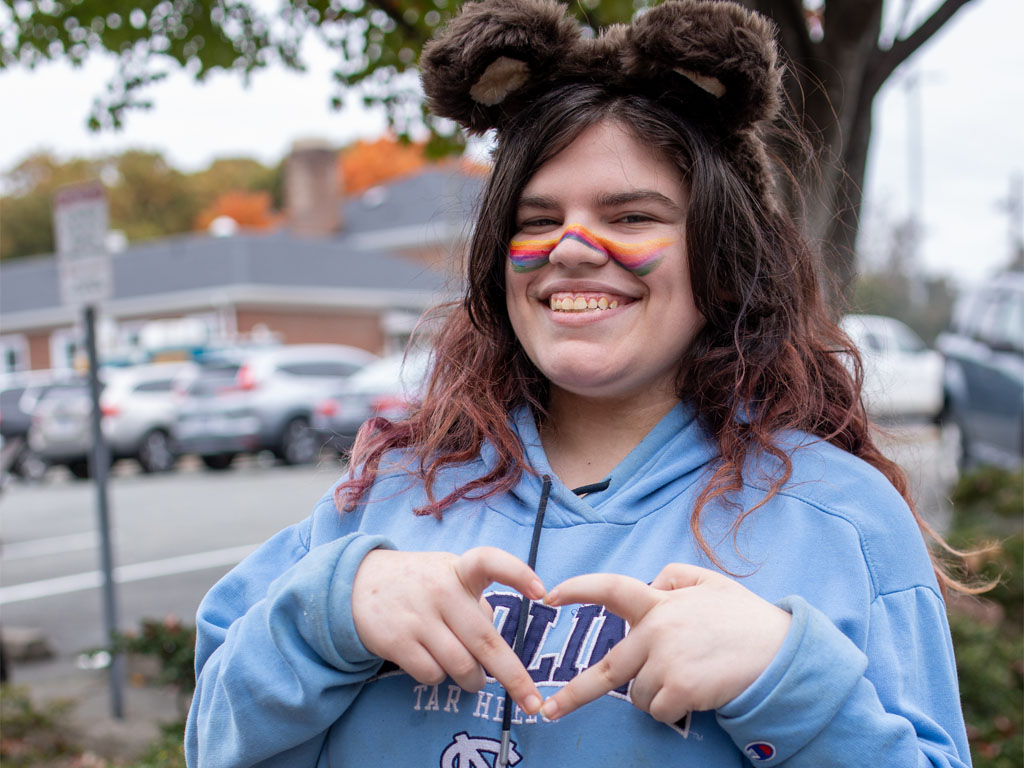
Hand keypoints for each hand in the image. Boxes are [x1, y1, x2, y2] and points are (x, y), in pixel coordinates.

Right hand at [352, 546, 545, 714]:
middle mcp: (440, 590)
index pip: (490, 561)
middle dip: (513, 677)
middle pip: (485, 641)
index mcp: (459, 569)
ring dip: (473, 680)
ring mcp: (418, 616)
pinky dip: (439, 677)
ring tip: (472, 676)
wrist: (356, 583)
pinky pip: (432, 675)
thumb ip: (474, 600)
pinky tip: (433, 662)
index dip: (518, 574)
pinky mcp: (396, 640)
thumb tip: (495, 644)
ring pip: (461, 666)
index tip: (542, 592)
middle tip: (532, 702)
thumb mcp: (447, 574)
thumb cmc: (419, 582)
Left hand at [540, 563, 790, 722]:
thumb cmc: (745, 619)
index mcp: (661, 602)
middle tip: (549, 709)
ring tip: (688, 677)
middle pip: (607, 668)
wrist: (781, 653)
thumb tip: (650, 580)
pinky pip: (658, 710)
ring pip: (637, 694)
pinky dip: (671, 708)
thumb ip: (675, 577)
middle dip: (575, 693)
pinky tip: (696, 692)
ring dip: (653, 693)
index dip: (577, 590)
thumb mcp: (711, 582)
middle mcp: (657, 630)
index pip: (610, 588)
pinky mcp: (679, 690)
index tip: (549, 597)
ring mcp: (666, 661)